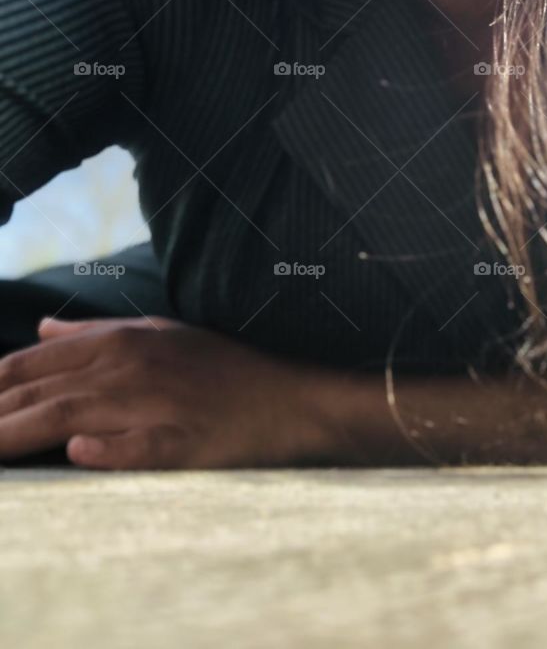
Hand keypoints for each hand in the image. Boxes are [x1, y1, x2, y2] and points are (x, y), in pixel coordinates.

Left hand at [0, 314, 337, 469]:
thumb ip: (99, 330)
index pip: (36, 363)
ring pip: (70, 417)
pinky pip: (136, 446)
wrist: (287, 401)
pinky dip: (105, 449)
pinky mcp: (181, 443)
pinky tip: (78, 452)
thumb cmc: (222, 369)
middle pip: (43, 392)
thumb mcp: (162, 334)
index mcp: (123, 340)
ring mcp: (155, 405)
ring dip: (19, 434)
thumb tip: (43, 328)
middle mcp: (131, 368)